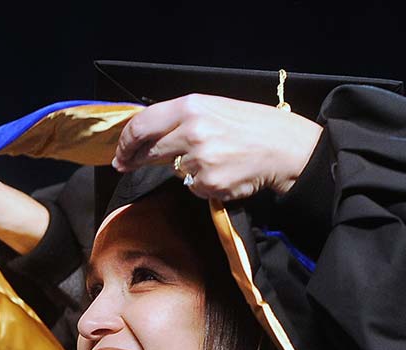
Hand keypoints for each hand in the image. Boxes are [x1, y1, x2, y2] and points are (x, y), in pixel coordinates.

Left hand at [111, 94, 322, 200]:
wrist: (286, 149)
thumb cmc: (254, 126)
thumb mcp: (215, 107)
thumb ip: (182, 118)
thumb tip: (150, 136)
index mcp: (191, 106)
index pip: (142, 124)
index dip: (125, 142)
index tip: (120, 153)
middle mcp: (191, 130)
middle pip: (150, 150)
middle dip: (136, 160)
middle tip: (128, 165)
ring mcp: (200, 159)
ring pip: (174, 170)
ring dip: (186, 170)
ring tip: (215, 160)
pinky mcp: (209, 183)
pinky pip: (193, 187)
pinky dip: (204, 185)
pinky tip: (225, 173)